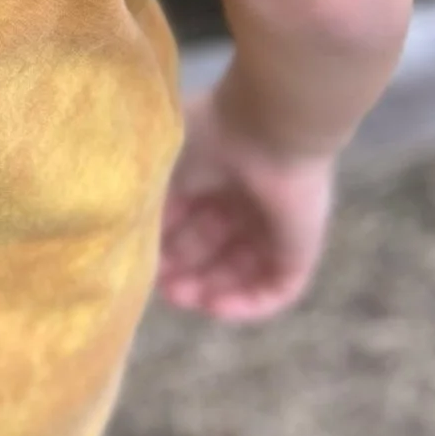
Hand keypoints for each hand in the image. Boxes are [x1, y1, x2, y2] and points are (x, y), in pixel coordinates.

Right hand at [157, 85, 337, 322]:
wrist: (268, 128)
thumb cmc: (211, 137)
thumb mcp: (165, 169)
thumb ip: (152, 205)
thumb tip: (133, 240)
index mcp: (217, 174)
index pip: (190, 220)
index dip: (165, 243)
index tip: (139, 258)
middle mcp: (247, 201)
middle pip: (215, 248)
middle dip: (185, 270)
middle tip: (160, 286)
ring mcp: (276, 228)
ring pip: (243, 271)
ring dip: (211, 289)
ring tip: (184, 298)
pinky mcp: (300, 250)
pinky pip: (277, 288)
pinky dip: (247, 304)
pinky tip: (215, 307)